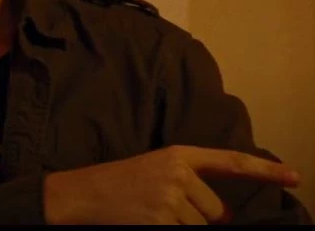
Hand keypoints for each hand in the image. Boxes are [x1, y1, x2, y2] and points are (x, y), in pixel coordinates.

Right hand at [43, 145, 300, 224]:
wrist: (83, 194)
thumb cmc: (120, 184)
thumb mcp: (156, 171)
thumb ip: (190, 184)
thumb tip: (223, 214)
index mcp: (177, 154)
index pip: (229, 161)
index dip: (264, 170)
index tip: (295, 176)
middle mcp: (177, 172)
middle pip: (217, 211)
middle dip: (200, 218)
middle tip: (166, 210)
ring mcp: (170, 198)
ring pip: (202, 228)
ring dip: (182, 228)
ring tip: (152, 215)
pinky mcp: (160, 221)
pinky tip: (147, 222)